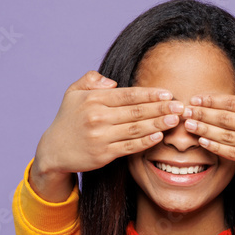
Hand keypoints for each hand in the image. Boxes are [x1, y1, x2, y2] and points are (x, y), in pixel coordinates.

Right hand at [29, 71, 184, 201]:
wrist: (54, 150)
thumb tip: (111, 82)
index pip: (128, 95)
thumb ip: (91, 80)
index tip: (168, 94)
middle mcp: (97, 117)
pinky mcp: (103, 154)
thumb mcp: (73, 93)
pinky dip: (145, 142)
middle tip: (181, 106)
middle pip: (136, 111)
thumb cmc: (68, 119)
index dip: (150, 94)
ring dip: (159, 124)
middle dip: (161, 108)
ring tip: (176, 120)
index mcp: (93, 99)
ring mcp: (101, 137)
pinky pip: (129, 147)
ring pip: (136, 129)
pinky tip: (159, 136)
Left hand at [183, 81, 234, 187]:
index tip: (197, 98)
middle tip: (185, 110)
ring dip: (204, 130)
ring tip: (189, 125)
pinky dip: (216, 148)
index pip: (233, 102)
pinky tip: (204, 142)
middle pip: (225, 118)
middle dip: (202, 114)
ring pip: (225, 136)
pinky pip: (233, 154)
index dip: (212, 100)